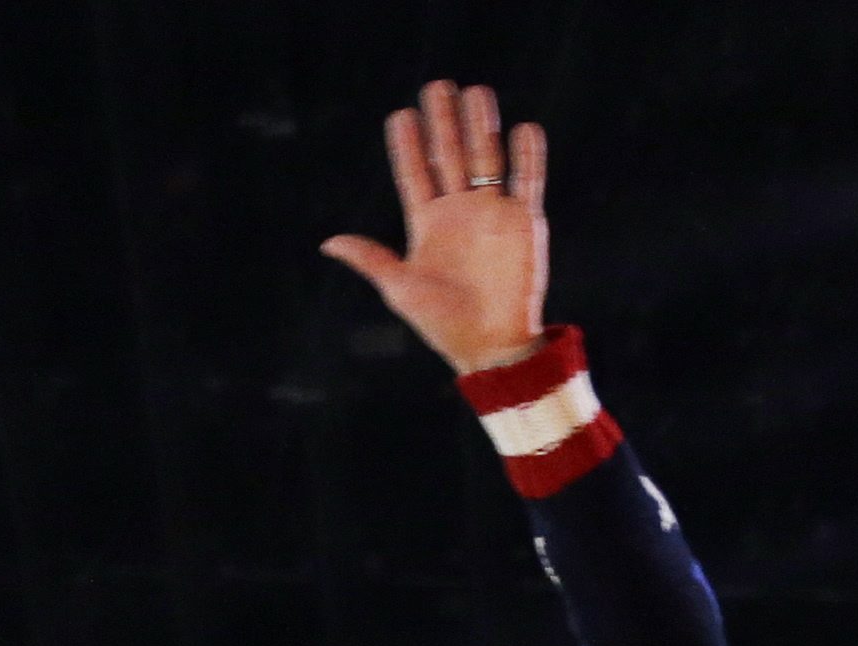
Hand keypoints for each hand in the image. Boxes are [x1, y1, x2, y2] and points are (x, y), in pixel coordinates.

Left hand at [320, 81, 549, 374]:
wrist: (492, 345)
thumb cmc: (443, 323)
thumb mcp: (401, 288)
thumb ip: (371, 259)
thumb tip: (329, 242)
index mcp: (428, 223)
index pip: (416, 173)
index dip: (408, 145)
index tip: (401, 116)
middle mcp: (460, 212)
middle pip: (450, 155)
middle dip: (444, 122)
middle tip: (438, 87)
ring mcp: (493, 214)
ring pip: (487, 158)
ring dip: (481, 127)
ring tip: (476, 93)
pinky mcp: (525, 222)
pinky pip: (527, 181)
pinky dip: (529, 156)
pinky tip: (523, 129)